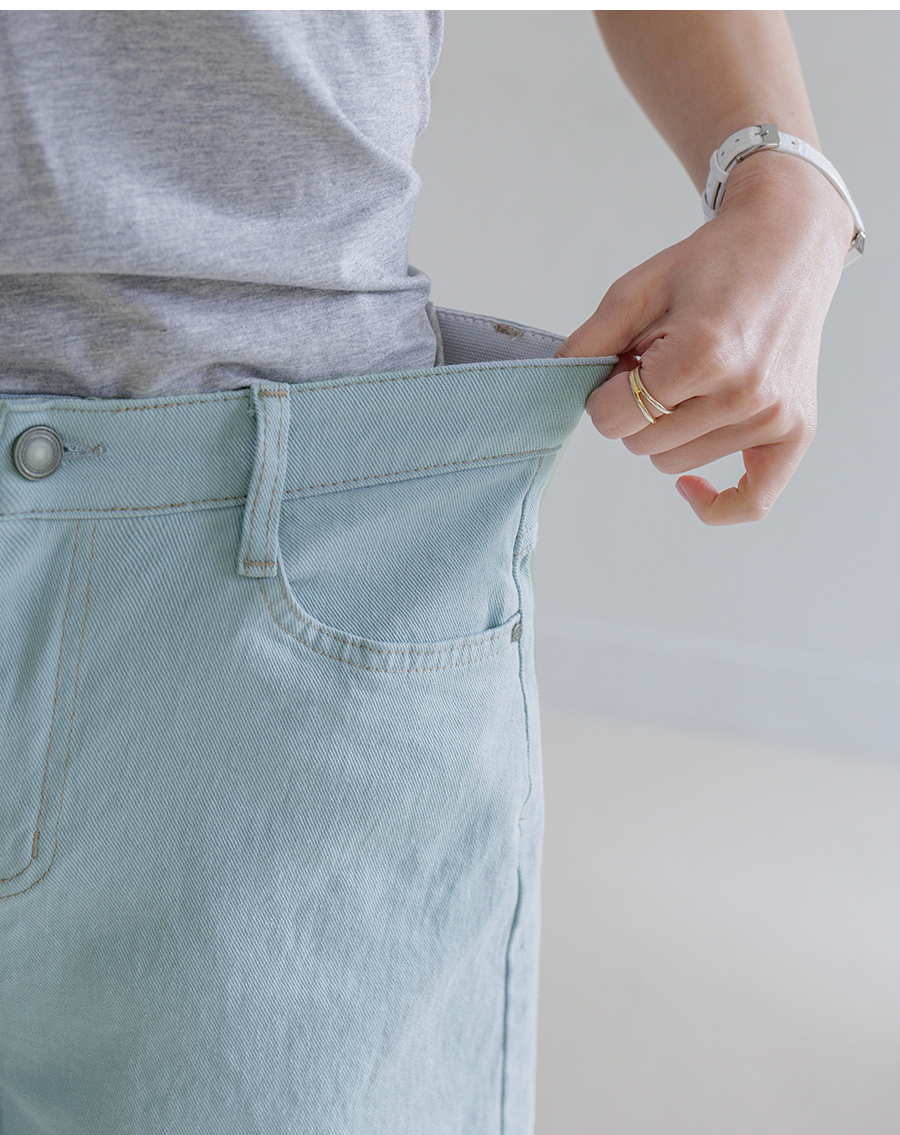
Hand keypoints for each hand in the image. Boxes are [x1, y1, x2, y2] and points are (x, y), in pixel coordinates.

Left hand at [556, 155, 854, 524]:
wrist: (786, 246)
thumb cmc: (710, 265)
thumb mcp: (636, 288)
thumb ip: (590, 341)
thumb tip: (557, 384)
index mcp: (703, 353)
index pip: (613, 418)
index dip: (603, 395)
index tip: (619, 367)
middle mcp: (743, 392)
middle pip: (641, 446)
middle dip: (635, 410)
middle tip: (660, 365)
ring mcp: (773, 416)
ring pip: (676, 465)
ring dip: (667, 432)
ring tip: (691, 379)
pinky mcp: (796, 431)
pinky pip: (751, 502)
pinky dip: (715, 504)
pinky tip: (691, 491)